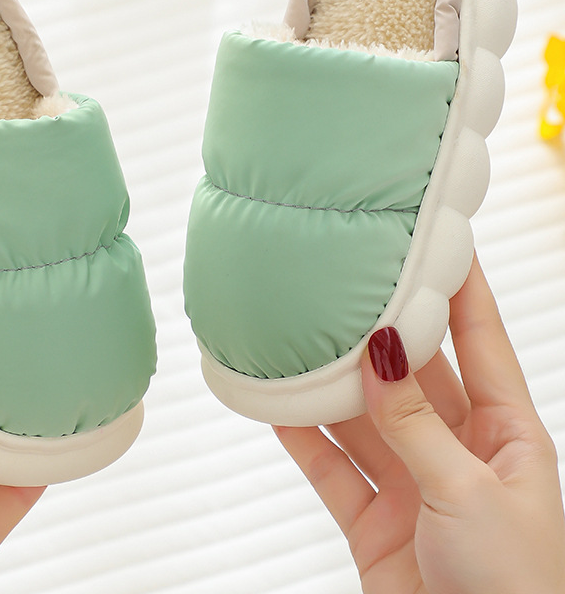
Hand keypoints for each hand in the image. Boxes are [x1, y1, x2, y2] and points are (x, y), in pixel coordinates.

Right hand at [275, 255, 564, 593]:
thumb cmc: (518, 588)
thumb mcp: (469, 491)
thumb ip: (414, 421)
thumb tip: (379, 353)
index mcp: (506, 432)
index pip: (481, 339)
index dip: (461, 285)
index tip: (437, 234)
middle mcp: (457, 447)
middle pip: (412, 372)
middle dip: (379, 330)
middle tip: (346, 282)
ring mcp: (413, 481)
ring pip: (363, 416)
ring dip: (330, 385)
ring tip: (296, 339)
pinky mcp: (373, 517)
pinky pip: (331, 466)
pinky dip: (302, 438)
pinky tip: (275, 406)